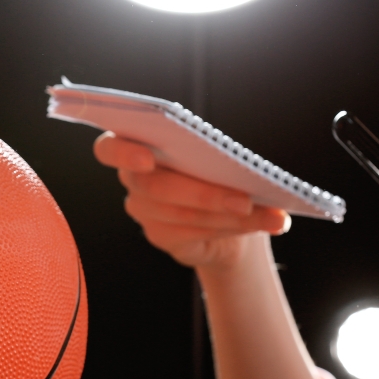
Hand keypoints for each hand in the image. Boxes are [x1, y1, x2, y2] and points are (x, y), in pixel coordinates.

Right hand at [93, 132, 288, 269]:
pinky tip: (262, 222)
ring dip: (228, 214)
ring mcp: (142, 210)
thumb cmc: (215, 169)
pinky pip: (193, 233)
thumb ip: (217, 155)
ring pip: (181, 214)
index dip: (122, 154)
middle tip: (244, 200)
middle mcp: (132, 178)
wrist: (225, 211)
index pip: (108, 149)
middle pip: (154, 187)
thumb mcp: (216, 154)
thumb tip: (246, 169)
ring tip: (269, 214)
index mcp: (136, 143)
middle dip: (203, 193)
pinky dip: (232, 226)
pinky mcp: (159, 235)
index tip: (147, 159)